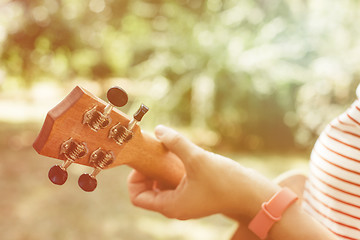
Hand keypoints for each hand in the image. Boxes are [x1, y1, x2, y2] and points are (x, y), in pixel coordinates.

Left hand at [127, 125, 278, 219]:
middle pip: (148, 190)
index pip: (137, 197)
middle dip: (148, 170)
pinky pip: (175, 182)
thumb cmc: (225, 182)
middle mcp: (175, 206)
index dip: (135, 179)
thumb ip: (177, 143)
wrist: (251, 194)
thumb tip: (159, 130)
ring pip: (162, 185)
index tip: (145, 161)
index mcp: (170, 206)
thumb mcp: (197, 159)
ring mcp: (185, 200)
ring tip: (167, 151)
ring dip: (161, 168)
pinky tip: (182, 155)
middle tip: (154, 152)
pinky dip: (173, 169)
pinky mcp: (195, 193)